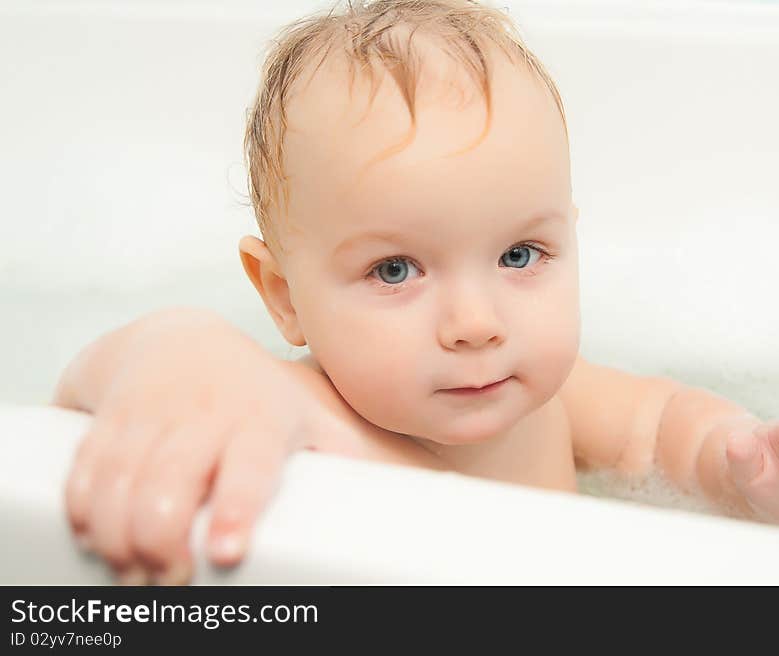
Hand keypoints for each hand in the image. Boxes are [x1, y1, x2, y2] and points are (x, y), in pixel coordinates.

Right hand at [63, 323, 365, 584]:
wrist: (178, 341)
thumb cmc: (252, 393)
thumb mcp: (305, 413)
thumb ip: (343, 452)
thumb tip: (412, 489)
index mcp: (259, 420)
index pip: (248, 465)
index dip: (236, 506)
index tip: (226, 551)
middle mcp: (203, 416)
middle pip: (171, 484)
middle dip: (162, 542)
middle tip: (169, 578)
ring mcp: (152, 416)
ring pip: (121, 482)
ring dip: (119, 537)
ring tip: (134, 572)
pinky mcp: (111, 421)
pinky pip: (87, 469)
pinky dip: (84, 509)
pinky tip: (97, 536)